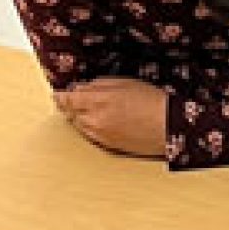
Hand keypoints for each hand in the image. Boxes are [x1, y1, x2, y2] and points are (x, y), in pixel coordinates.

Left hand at [53, 77, 167, 157]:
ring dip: (83, 117)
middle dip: (74, 106)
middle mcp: (93, 121)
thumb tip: (80, 88)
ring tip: (100, 110)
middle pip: (71, 113)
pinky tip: (108, 121)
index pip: (66, 99)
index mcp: (96, 101)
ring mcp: (99, 136)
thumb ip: (98, 85)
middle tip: (82, 99)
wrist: (169, 127)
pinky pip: (91, 136)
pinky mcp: (107, 146)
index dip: (61, 96)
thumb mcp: (124, 83)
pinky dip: (93, 128)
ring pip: (80, 126)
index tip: (59, 94)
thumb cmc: (152, 101)